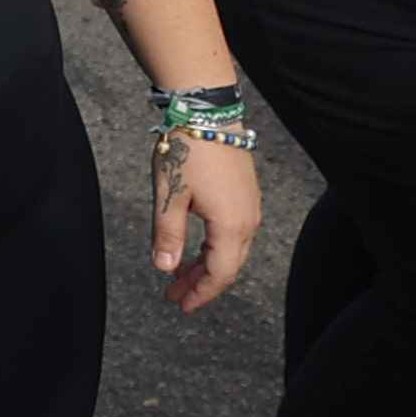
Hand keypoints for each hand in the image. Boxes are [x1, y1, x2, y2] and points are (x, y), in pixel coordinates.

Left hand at [152, 136, 261, 311]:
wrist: (206, 111)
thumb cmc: (185, 150)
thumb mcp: (169, 195)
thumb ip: (168, 235)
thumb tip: (165, 269)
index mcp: (232, 225)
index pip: (220, 274)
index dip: (201, 293)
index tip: (181, 305)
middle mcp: (248, 219)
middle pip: (228, 265)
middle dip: (201, 283)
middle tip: (174, 295)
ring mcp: (250, 205)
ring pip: (231, 249)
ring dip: (206, 265)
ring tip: (178, 275)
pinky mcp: (246, 193)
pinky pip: (233, 232)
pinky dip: (214, 247)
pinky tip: (194, 248)